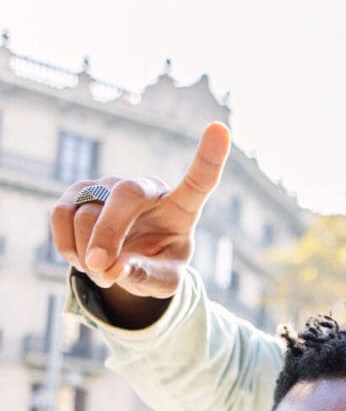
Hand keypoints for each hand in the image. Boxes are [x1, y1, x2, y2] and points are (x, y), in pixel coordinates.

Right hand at [49, 122, 229, 327]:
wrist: (126, 263)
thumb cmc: (156, 266)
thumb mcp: (164, 282)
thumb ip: (146, 276)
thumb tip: (113, 268)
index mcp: (181, 206)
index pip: (199, 180)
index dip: (209, 157)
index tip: (220, 129)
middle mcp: (146, 188)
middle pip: (124, 195)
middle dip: (108, 233)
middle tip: (100, 268)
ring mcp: (110, 185)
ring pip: (87, 213)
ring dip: (87, 252)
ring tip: (101, 269)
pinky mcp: (78, 192)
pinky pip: (61, 214)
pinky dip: (66, 244)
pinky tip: (80, 257)